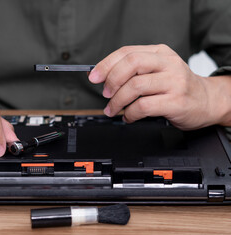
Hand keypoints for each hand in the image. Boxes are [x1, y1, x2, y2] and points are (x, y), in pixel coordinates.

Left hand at [88, 44, 222, 129]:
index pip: (127, 52)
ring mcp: (174, 82)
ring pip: (135, 86)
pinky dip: (130, 114)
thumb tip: (102, 76)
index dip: (106, 65)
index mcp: (160, 53)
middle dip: (111, 80)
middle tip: (105, 94)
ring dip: (117, 101)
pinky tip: (129, 117)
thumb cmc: (176, 87)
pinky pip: (143, 107)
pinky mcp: (176, 101)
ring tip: (113, 109)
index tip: (94, 77)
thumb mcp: (158, 71)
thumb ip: (133, 71)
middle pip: (131, 64)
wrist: (207, 101)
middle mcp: (168, 64)